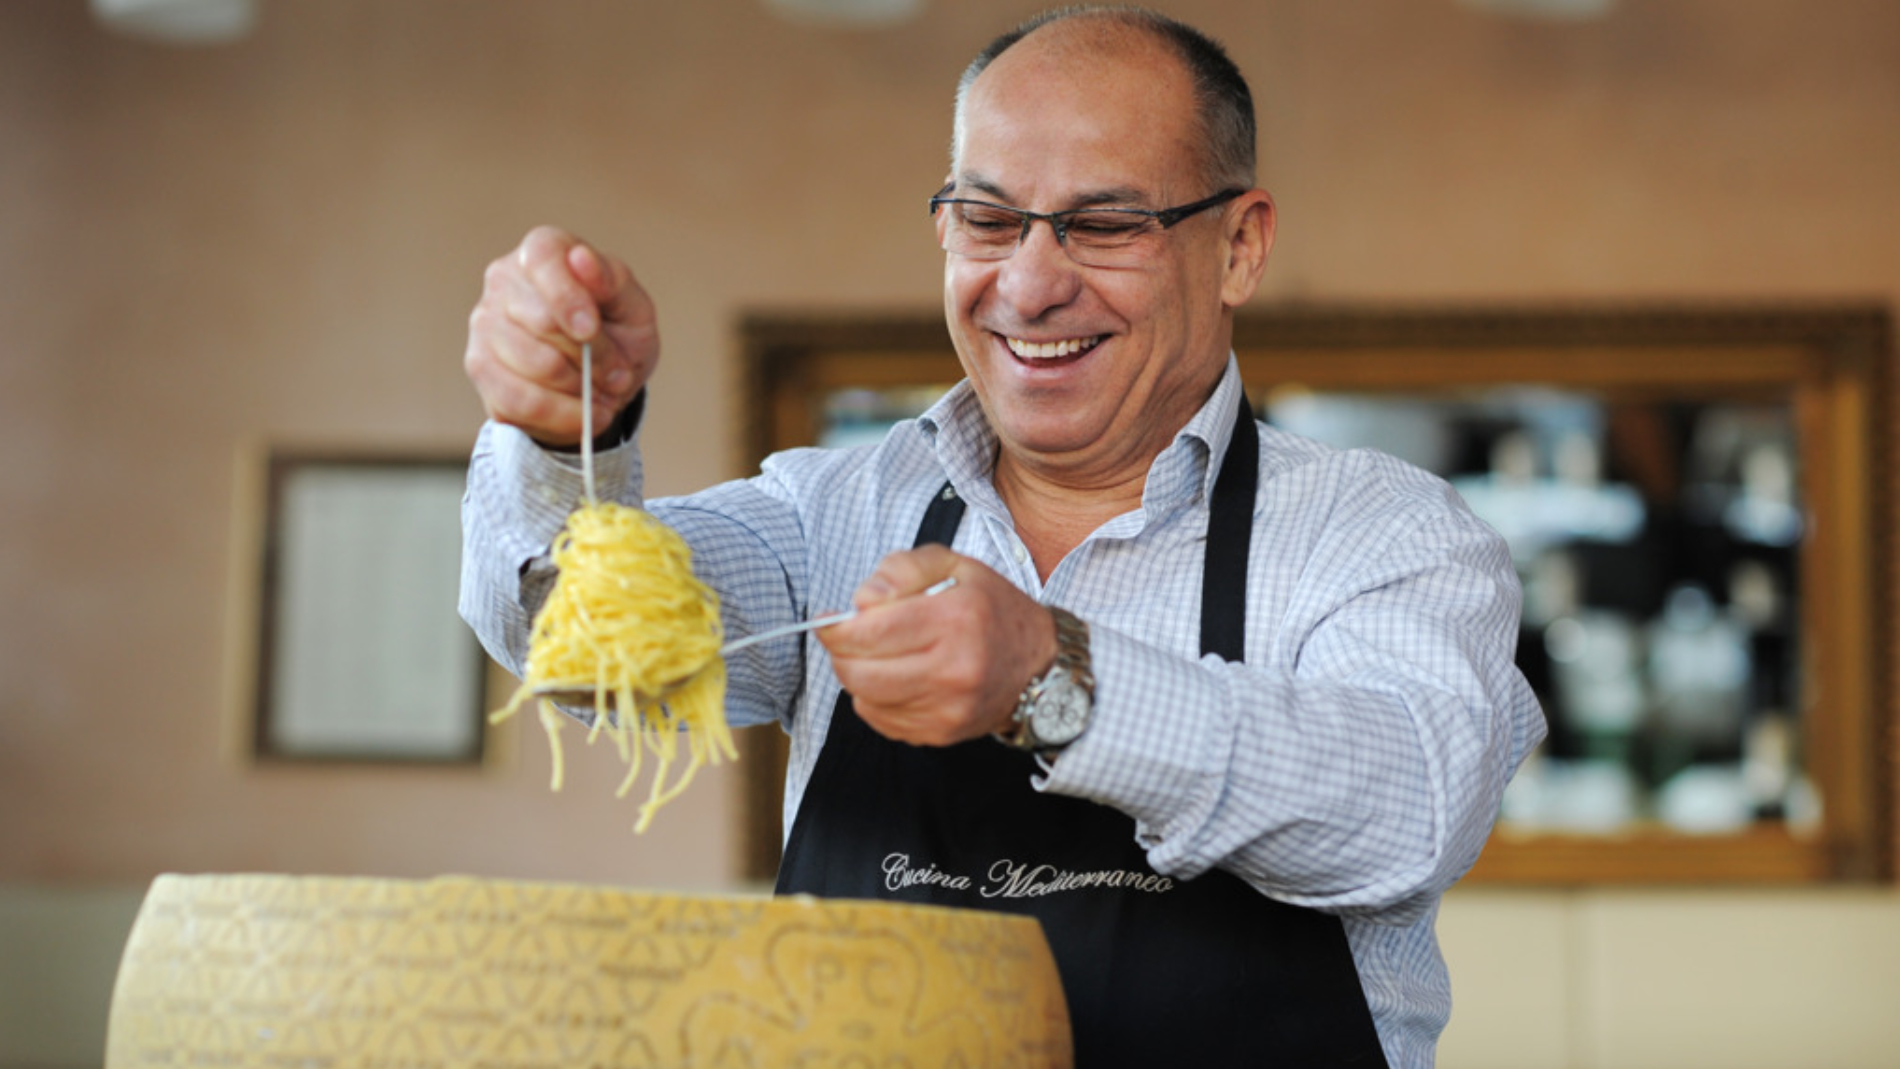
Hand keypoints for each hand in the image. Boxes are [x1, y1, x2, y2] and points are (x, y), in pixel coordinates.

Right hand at [464, 225, 658, 446]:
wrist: (601, 380)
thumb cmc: (617, 332)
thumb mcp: (634, 308)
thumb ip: (614, 283)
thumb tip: (582, 259)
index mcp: (543, 250)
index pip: (542, 259)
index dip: (567, 296)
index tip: (590, 330)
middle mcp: (504, 280)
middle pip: (543, 322)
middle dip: (593, 357)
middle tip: (618, 375)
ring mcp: (485, 324)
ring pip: (535, 365)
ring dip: (581, 389)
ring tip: (603, 394)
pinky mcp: (480, 368)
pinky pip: (519, 401)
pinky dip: (562, 415)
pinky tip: (585, 416)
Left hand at [817, 546, 1057, 745]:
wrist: (1040, 665)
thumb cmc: (992, 610)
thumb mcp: (955, 566)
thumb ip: (903, 569)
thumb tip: (862, 601)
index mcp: (956, 619)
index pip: (871, 631)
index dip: (836, 627)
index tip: (829, 619)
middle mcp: (954, 668)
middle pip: (859, 671)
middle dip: (841, 652)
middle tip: (846, 637)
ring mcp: (948, 708)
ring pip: (865, 698)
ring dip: (856, 674)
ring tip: (875, 655)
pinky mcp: (941, 734)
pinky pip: (880, 720)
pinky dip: (875, 698)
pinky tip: (895, 678)